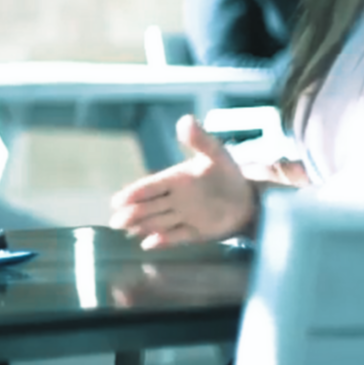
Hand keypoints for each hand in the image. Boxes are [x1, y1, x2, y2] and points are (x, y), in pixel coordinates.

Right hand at [109, 115, 256, 248]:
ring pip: (158, 221)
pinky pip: (177, 236)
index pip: (150, 186)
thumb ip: (199, 140)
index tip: (116, 201)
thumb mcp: (216, 153)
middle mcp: (175, 199)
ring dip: (143, 226)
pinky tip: (148, 244)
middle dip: (132, 213)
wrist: (248, 198)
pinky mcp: (195, 232)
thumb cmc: (228, 173)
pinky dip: (164, 240)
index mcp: (176, 179)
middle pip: (149, 207)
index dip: (133, 193)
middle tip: (115, 221)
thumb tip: (185, 120)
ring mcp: (184, 216)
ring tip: (126, 230)